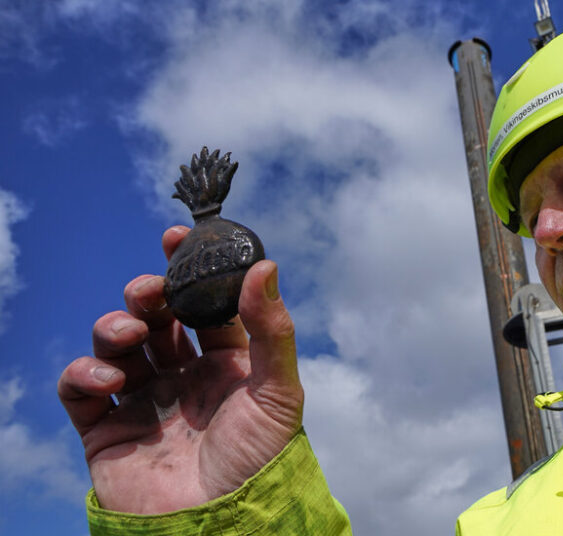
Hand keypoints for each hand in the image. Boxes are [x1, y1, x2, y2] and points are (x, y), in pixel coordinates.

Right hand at [57, 226, 302, 513]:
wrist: (222, 525)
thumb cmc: (259, 462)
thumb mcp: (278, 392)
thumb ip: (271, 328)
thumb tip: (264, 264)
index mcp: (227, 363)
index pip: (205, 305)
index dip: (190, 270)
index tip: (178, 237)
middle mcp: (184, 377)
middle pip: (157, 318)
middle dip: (148, 294)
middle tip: (150, 290)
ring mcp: (143, 401)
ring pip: (116, 343)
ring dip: (116, 326)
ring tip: (130, 333)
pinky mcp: (107, 430)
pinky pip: (81, 389)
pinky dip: (85, 373)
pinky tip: (110, 379)